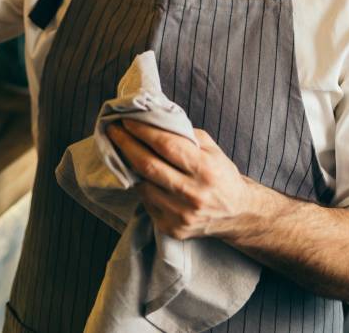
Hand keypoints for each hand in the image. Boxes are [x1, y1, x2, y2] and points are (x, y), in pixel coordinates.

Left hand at [107, 119, 250, 240]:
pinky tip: (136, 173)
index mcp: (206, 169)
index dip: (143, 131)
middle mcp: (193, 194)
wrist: (236, 213)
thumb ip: (185, 135)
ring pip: (143, 185)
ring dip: (128, 165)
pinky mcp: (172, 228)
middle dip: (126, 144)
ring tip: (120, 148)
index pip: (167, 146)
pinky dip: (140, 185)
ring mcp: (181, 215)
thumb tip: (153, 120)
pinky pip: (147, 202)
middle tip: (113, 129)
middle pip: (148, 165)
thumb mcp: (211, 149)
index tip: (127, 119)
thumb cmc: (221, 174)